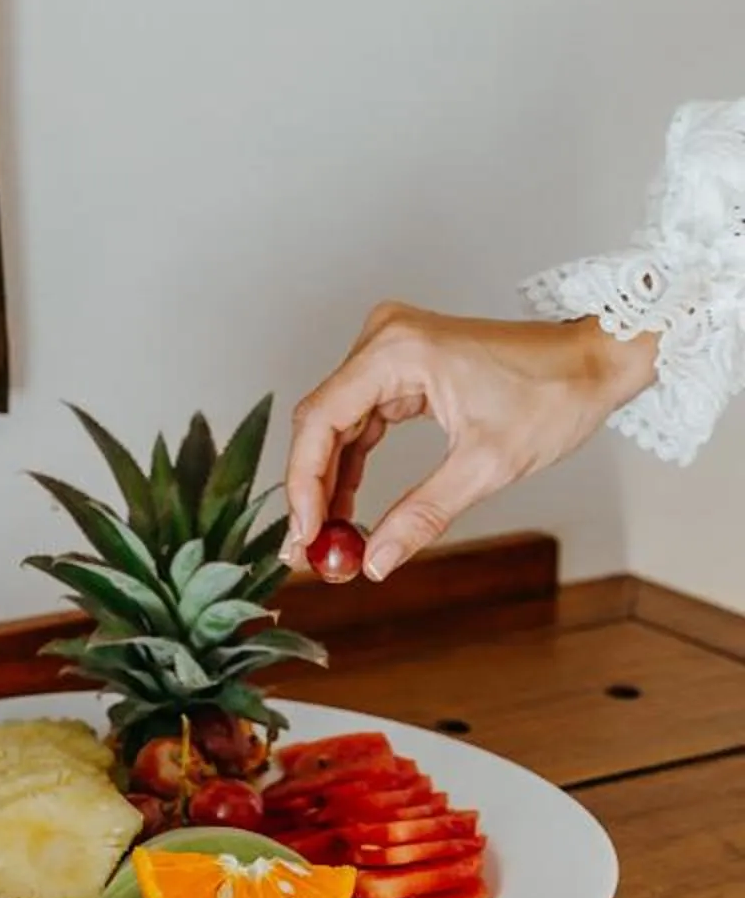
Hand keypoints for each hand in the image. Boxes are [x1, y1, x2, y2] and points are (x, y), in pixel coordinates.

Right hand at [283, 304, 659, 580]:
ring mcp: (391, 347)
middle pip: (322, 420)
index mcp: (396, 351)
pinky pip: (362, 415)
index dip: (304, 483)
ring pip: (338, 421)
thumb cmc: (554, 395)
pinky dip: (354, 459)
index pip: (322, 420)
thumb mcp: (487, 465)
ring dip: (330, 477)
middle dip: (313, 486)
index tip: (304, 534)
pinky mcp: (403, 362)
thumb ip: (423, 513)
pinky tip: (349, 502)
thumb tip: (377, 560)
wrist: (594, 362)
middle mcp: (384, 338)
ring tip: (327, 535)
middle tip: (309, 546)